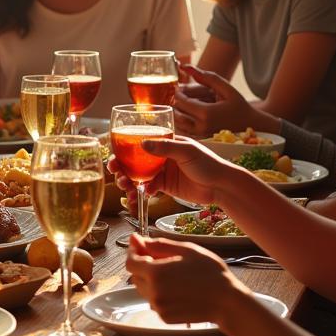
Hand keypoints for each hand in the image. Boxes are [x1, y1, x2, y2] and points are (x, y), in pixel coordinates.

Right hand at [108, 136, 234, 212]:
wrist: (221, 186)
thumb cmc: (208, 163)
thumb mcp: (186, 151)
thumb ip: (164, 147)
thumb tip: (142, 143)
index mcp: (165, 142)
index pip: (139, 142)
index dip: (124, 149)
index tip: (114, 157)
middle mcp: (161, 156)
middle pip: (134, 160)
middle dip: (122, 167)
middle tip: (116, 174)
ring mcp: (162, 171)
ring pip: (138, 175)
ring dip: (129, 181)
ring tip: (126, 187)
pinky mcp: (165, 186)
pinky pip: (148, 187)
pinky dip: (142, 191)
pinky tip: (142, 194)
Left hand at [126, 236, 246, 324]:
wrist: (227, 302)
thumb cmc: (211, 273)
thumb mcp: (186, 250)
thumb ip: (158, 245)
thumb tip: (136, 239)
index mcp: (156, 273)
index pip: (130, 263)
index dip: (133, 253)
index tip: (141, 247)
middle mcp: (153, 292)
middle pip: (135, 276)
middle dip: (143, 266)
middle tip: (163, 259)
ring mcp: (158, 307)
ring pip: (144, 289)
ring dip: (151, 280)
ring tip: (175, 275)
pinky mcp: (164, 317)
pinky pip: (154, 301)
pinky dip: (160, 293)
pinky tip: (178, 289)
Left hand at [173, 64, 261, 136]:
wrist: (250, 126)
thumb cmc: (239, 106)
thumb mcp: (226, 89)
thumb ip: (206, 77)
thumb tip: (186, 66)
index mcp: (206, 113)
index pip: (181, 101)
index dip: (178, 92)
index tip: (180, 86)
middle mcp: (201, 126)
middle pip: (176, 112)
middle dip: (175, 101)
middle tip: (180, 94)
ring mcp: (200, 135)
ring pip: (177, 122)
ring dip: (176, 111)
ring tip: (185, 102)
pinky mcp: (200, 139)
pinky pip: (183, 129)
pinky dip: (181, 120)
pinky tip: (189, 112)